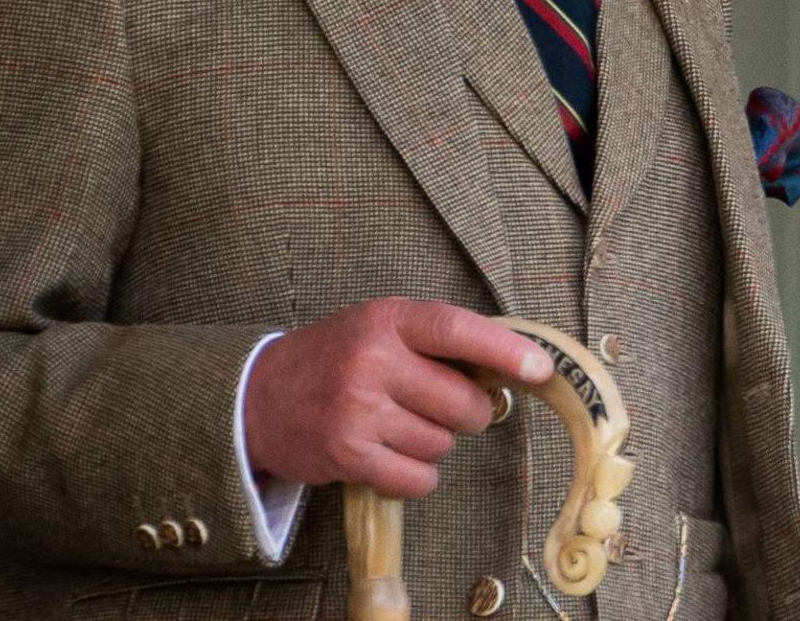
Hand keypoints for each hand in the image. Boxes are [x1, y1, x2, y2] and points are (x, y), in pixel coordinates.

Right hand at [243, 298, 551, 497]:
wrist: (258, 397)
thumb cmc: (336, 358)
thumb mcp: (381, 329)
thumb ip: (437, 342)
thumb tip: (514, 368)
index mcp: (387, 321)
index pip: (456, 331)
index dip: (504, 351)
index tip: (541, 370)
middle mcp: (372, 362)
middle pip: (462, 403)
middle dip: (466, 413)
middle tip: (436, 405)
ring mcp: (358, 411)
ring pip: (442, 444)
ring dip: (432, 443)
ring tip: (395, 425)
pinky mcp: (348, 455)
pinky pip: (418, 478)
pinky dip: (415, 475)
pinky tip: (389, 455)